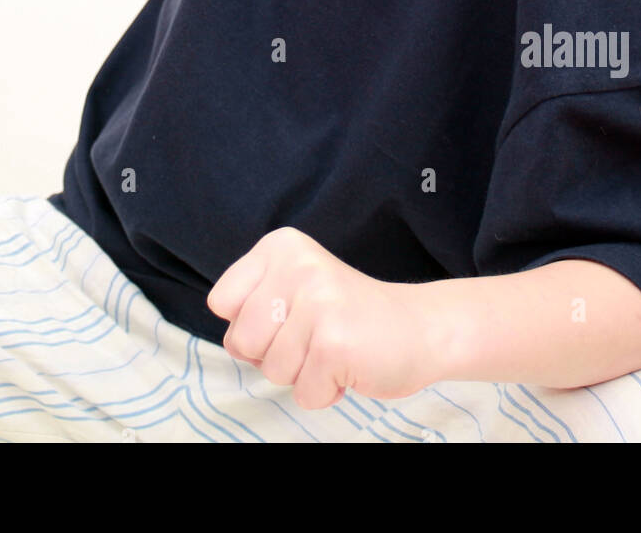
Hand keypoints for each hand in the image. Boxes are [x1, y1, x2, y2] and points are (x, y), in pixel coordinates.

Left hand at [206, 226, 435, 408]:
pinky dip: (325, 391)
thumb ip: (254, 308)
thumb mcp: (293, 289)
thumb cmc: (348, 315)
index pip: (221, 301)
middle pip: (241, 340)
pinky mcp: (334, 343)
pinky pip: (303, 393)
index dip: (248, 324)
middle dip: (273, 353)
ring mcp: (317, 303)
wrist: (419, 327)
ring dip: (302, 373)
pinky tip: (348, 364)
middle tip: (314, 336)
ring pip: (272, 370)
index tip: (286, 316)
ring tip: (332, 347)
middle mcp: (297, 266)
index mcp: (280, 247)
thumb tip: (235, 341)